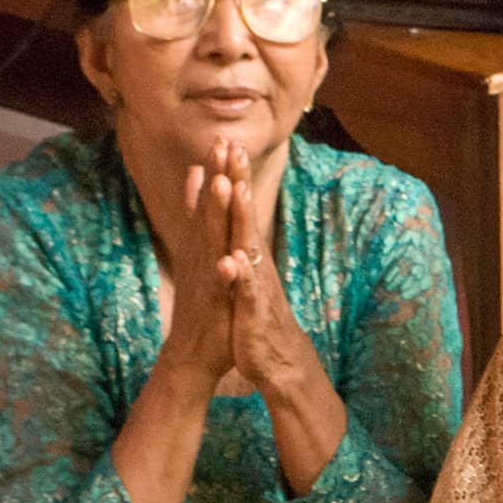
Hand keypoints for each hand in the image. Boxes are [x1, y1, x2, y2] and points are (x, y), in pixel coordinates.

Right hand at [161, 140, 235, 383]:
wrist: (192, 352)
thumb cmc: (204, 301)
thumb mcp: (202, 252)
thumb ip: (199, 214)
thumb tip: (199, 176)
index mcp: (203, 244)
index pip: (212, 203)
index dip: (217, 172)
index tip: (225, 140)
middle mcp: (202, 256)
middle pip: (210, 212)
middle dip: (217, 178)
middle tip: (221, 145)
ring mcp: (207, 278)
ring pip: (212, 242)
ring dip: (214, 214)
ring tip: (221, 184)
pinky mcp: (214, 303)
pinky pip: (220, 286)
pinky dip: (223, 272)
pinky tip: (227, 259)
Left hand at [215, 141, 316, 397]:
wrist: (276, 360)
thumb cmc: (254, 315)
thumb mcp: (243, 274)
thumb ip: (236, 244)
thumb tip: (231, 216)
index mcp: (249, 255)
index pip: (240, 210)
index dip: (234, 177)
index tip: (227, 142)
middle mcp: (255, 264)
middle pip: (245, 218)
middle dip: (240, 183)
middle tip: (234, 148)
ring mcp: (256, 287)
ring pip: (248, 249)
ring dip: (243, 221)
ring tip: (237, 192)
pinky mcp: (253, 313)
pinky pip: (245, 292)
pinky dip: (239, 276)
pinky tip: (233, 260)